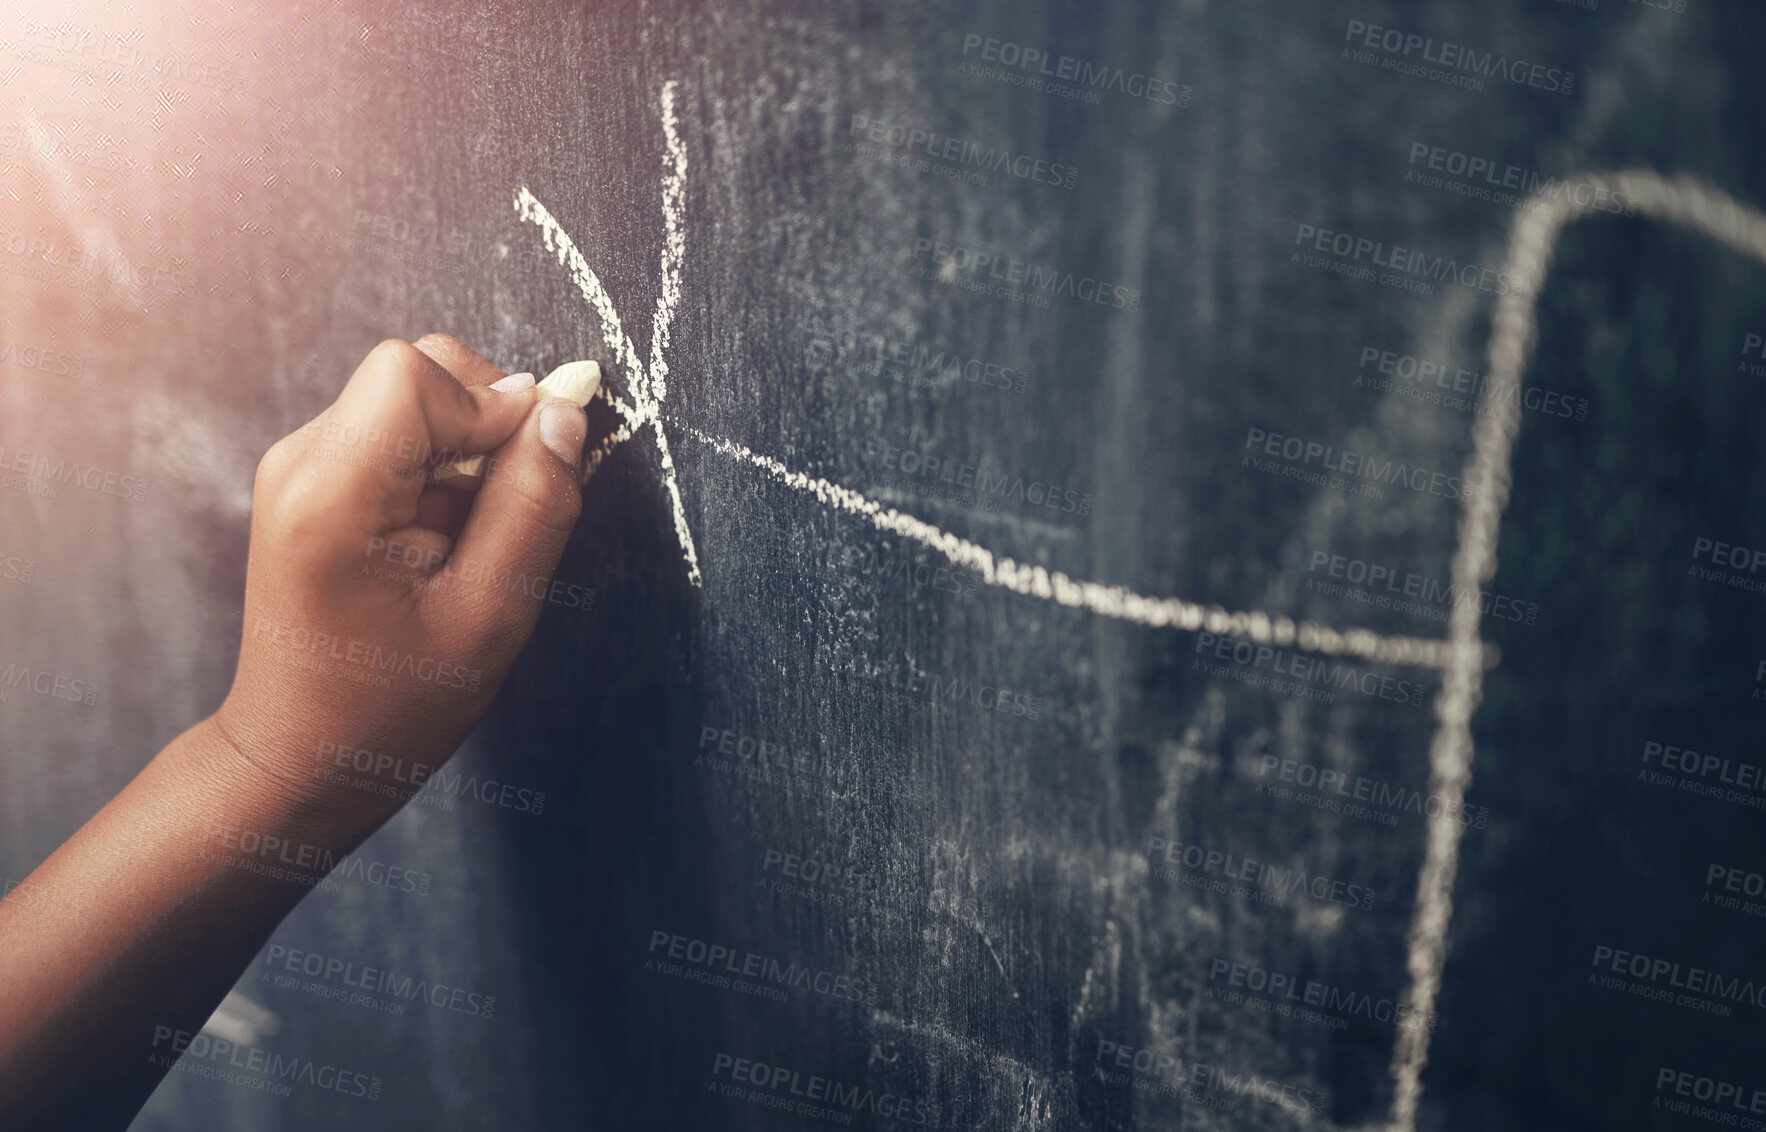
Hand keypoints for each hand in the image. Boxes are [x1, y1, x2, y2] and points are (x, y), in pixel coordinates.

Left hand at [212, 333, 587, 828]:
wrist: (303, 753)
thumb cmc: (393, 704)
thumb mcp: (492, 616)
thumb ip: (534, 504)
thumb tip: (565, 410)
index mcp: (330, 494)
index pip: (416, 374)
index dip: (492, 408)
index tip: (524, 476)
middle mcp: (299, 461)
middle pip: (417, 371)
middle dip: (484, 426)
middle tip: (495, 520)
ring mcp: (299, 465)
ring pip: (416, 398)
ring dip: (467, 454)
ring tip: (464, 541)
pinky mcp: (313, 476)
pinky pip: (401, 431)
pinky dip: (443, 470)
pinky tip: (441, 541)